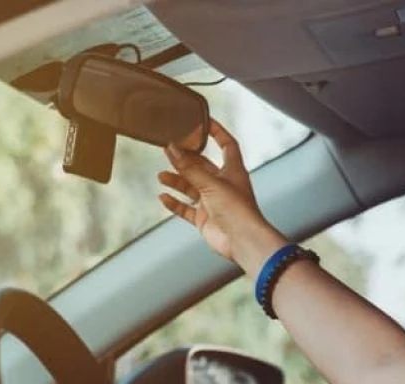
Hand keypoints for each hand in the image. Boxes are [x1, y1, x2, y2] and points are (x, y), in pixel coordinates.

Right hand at [158, 120, 284, 274]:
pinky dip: (175, 203)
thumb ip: (189, 168)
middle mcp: (223, 185)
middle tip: (168, 150)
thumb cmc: (237, 210)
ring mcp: (213, 202)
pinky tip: (163, 197)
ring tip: (161, 175)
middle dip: (185, 159)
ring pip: (191, 187)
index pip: (227, 145)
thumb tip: (172, 148)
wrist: (242, 241)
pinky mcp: (205, 219)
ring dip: (177, 181)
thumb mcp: (210, 183)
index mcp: (233, 171)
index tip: (203, 121)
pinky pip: (186, 209)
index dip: (217, 132)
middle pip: (202, 166)